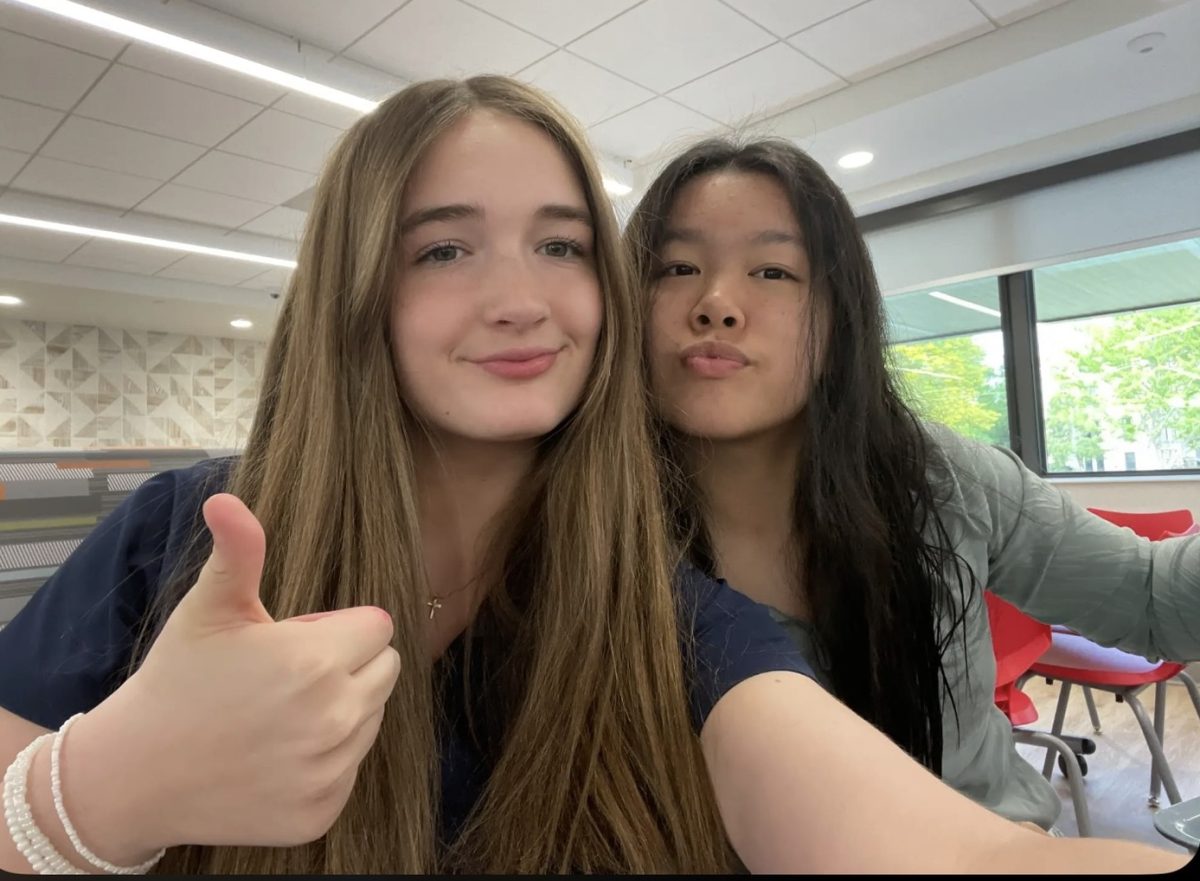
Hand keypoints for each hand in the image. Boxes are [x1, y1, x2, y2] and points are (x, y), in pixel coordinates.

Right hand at [65, 493, 399, 858]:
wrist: (133, 776)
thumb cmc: (176, 681)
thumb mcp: (208, 610)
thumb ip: (237, 552)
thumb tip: (227, 498)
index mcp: (316, 660)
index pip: (380, 626)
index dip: (339, 627)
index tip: (295, 640)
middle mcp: (333, 718)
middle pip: (386, 670)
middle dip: (349, 665)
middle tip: (287, 676)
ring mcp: (329, 770)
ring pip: (372, 718)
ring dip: (341, 711)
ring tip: (279, 714)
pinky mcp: (322, 811)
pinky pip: (350, 768)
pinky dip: (325, 761)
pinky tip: (276, 755)